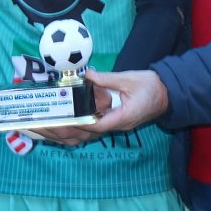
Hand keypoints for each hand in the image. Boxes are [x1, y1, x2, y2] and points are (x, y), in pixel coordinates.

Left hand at [42, 69, 168, 143]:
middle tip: (42, 126)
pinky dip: (74, 128)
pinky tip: (60, 124)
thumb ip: (107, 79)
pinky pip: (90, 129)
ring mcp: (115, 126)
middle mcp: (117, 126)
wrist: (168, 93)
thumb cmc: (151, 86)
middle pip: (86, 135)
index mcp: (123, 118)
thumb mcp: (129, 78)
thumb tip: (87, 75)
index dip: (77, 123)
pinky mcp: (112, 122)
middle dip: (63, 131)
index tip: (61, 119)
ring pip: (86, 135)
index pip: (96, 126)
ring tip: (44, 128)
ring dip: (66, 133)